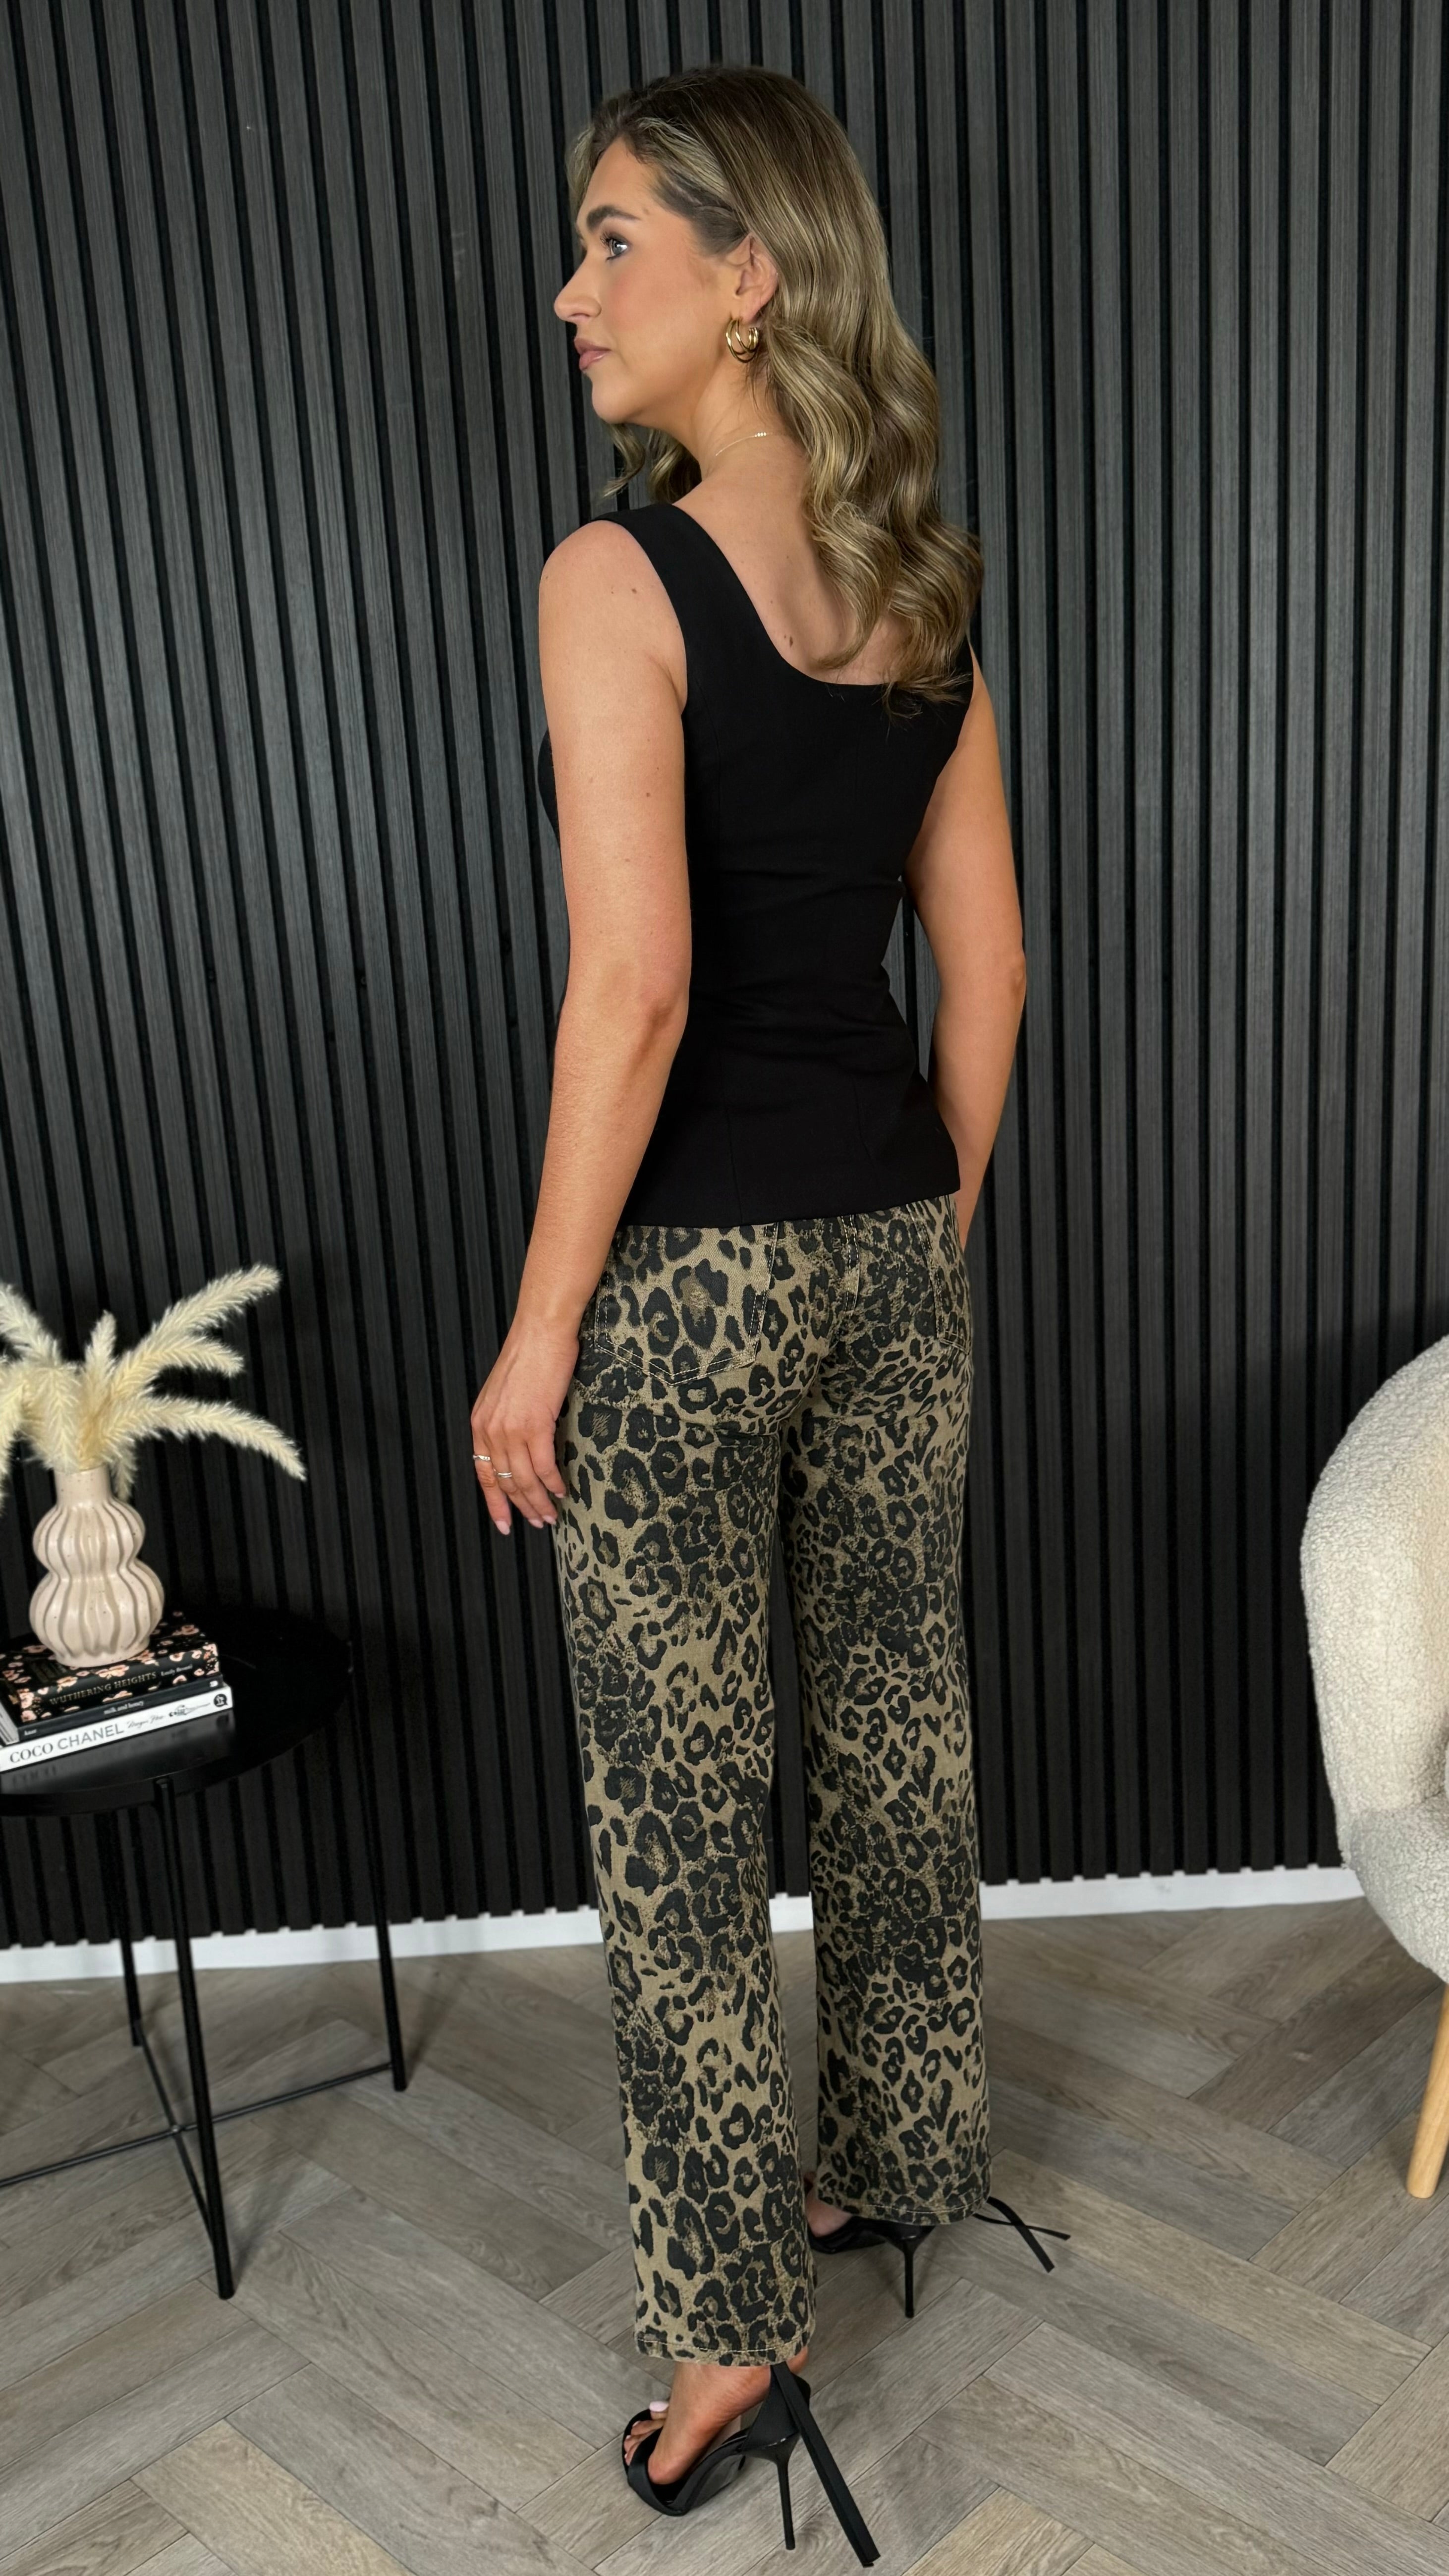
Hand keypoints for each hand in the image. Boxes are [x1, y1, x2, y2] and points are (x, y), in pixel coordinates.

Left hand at [470, 1321, 576, 1535]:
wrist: (541, 1332)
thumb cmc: (528, 1357)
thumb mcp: (504, 1394)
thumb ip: (505, 1422)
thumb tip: (518, 1447)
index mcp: (480, 1423)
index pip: (483, 1474)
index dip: (494, 1503)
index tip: (504, 1523)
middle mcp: (491, 1430)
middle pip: (505, 1482)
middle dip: (522, 1508)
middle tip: (539, 1522)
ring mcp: (512, 1429)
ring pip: (525, 1479)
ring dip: (540, 1502)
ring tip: (552, 1514)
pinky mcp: (535, 1424)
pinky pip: (544, 1465)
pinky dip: (553, 1482)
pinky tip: (562, 1490)